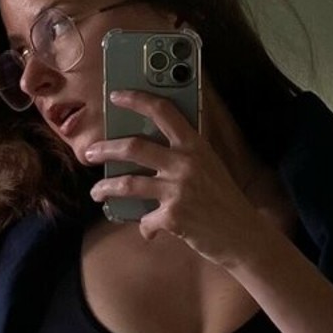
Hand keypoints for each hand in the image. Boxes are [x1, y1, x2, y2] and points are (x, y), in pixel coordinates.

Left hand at [84, 89, 267, 268]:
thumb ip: (184, 156)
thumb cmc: (224, 201)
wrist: (242, 236)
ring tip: (97, 192)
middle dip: (105, 149)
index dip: (136, 100)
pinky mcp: (173, 217)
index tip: (116, 96)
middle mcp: (185, 164)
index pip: (163, 112)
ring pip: (129, 183)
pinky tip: (148, 230)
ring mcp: (178, 190)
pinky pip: (146, 220)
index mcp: (195, 146)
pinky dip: (145, 227)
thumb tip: (150, 152)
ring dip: (106, 188)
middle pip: (134, 147)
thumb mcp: (210, 168)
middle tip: (89, 153)